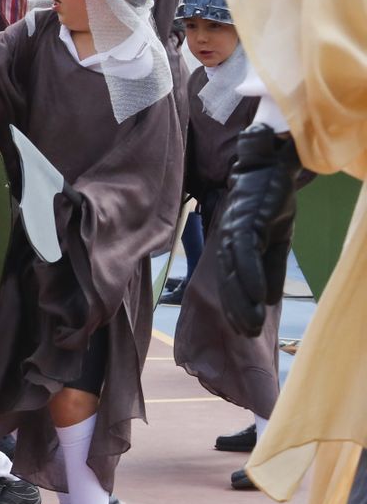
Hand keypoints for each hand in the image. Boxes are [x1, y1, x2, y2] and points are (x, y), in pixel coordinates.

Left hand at [217, 124, 302, 336]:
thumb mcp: (276, 241)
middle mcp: (228, 240)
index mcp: (233, 245)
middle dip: (236, 310)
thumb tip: (268, 299)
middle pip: (228, 281)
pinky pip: (245, 254)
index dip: (235, 306)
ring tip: (252, 324)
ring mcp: (233, 231)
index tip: (244, 329)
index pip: (230, 281)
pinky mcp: (244, 222)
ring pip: (233, 272)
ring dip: (242, 300)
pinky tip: (258, 296)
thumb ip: (271, 269)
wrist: (272, 169)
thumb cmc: (270, 203)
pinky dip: (249, 275)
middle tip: (247, 335)